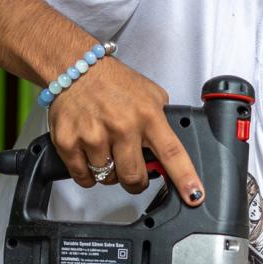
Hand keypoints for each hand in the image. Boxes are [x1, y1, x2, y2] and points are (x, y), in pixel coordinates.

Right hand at [48, 59, 204, 204]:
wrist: (75, 67)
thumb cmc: (113, 82)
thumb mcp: (150, 95)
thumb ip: (161, 123)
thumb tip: (169, 154)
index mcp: (148, 116)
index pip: (172, 153)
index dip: (185, 178)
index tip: (194, 196)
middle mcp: (122, 127)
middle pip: (134, 178)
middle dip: (136, 181)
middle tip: (132, 170)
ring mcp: (94, 136)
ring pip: (107, 179)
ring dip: (109, 172)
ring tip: (106, 150)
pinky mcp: (68, 143)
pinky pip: (83, 178)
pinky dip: (87, 174)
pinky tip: (89, 155)